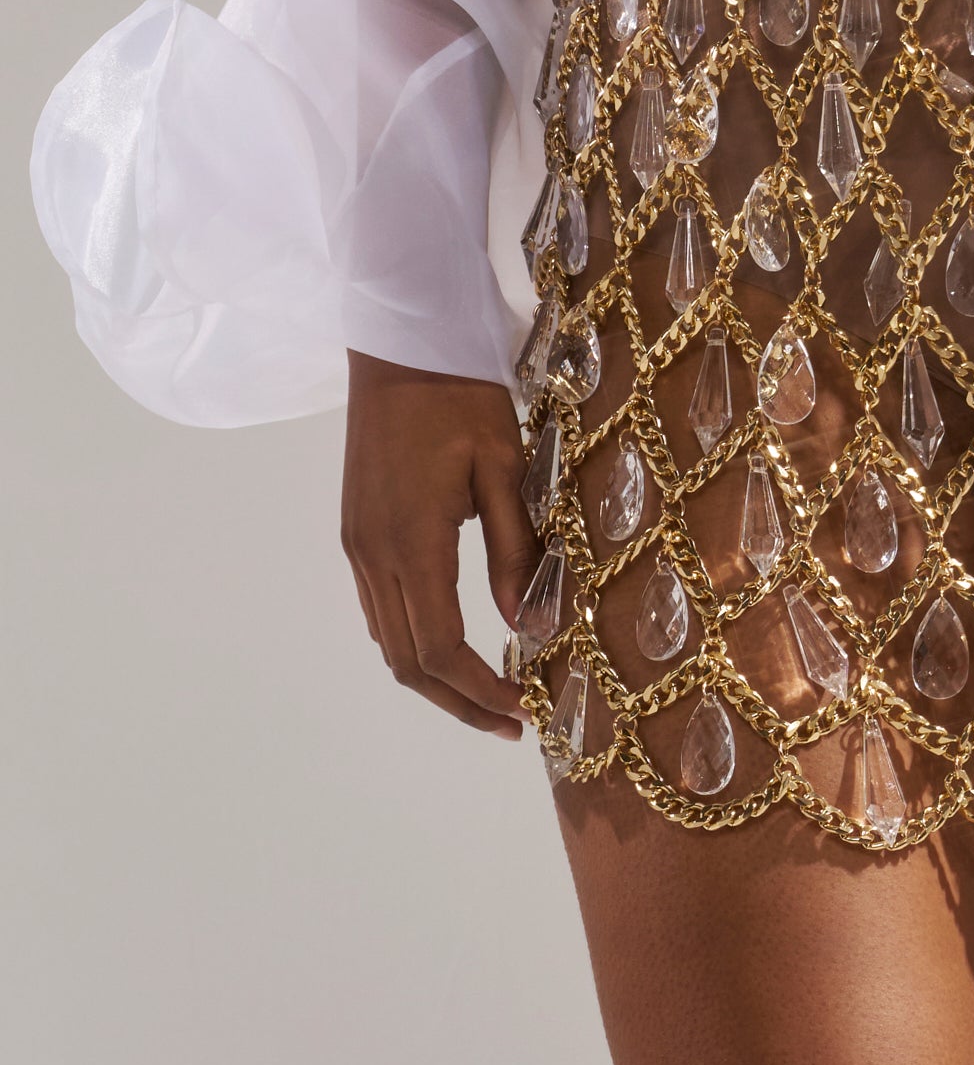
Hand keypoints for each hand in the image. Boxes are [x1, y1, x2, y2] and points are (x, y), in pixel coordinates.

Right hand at [340, 350, 536, 737]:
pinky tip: (451, 638)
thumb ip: (513, 550)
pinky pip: (380, 607)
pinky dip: (413, 639)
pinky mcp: (357, 528)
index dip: (481, 694)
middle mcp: (373, 554)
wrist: (401, 342)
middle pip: (406, 662)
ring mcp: (358, 544)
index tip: (524, 714)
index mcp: (411, 543)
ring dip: (434, 676)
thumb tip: (526, 627)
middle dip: (458, 702)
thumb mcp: (504, 466)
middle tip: (511, 721)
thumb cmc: (460, 393)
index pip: (439, 651)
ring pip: (388, 639)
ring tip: (489, 690)